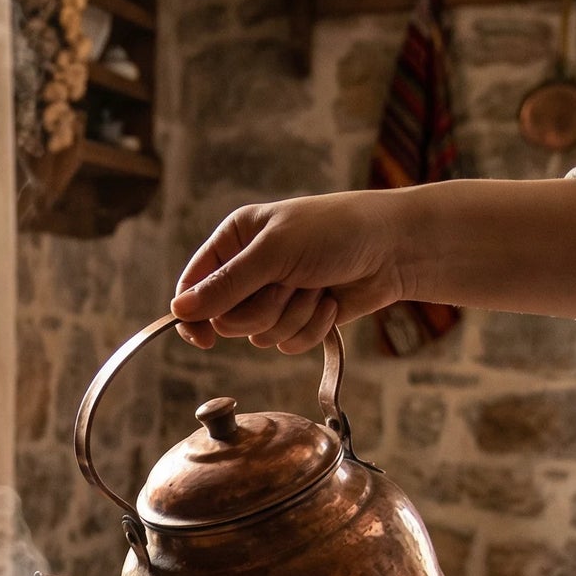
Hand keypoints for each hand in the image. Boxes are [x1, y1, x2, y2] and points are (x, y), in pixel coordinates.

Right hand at [170, 192, 411, 351]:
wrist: (396, 248)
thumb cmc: (337, 232)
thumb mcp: (275, 252)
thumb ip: (226, 284)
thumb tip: (179, 309)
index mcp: (234, 240)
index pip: (193, 286)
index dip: (194, 315)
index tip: (206, 339)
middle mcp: (248, 269)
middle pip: (225, 319)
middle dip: (262, 309)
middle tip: (290, 284)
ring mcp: (273, 296)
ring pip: (257, 336)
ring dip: (292, 316)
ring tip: (316, 287)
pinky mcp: (298, 318)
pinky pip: (285, 344)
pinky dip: (310, 328)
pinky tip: (329, 303)